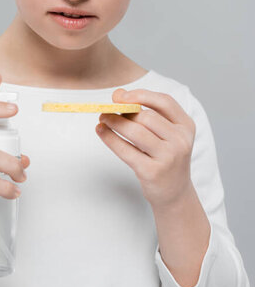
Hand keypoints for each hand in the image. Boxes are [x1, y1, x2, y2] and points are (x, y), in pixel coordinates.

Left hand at [96, 88, 195, 208]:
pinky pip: (125, 150)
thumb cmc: (166, 157)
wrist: (175, 193)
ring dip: (114, 122)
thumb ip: (146, 112)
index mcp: (186, 126)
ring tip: (102, 118)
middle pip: (147, 117)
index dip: (141, 95)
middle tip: (107, 111)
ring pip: (135, 132)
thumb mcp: (165, 133)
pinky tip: (101, 131)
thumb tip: (118, 93)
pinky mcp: (152, 172)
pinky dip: (109, 138)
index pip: (164, 101)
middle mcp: (181, 141)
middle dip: (124, 111)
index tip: (120, 96)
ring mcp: (168, 158)